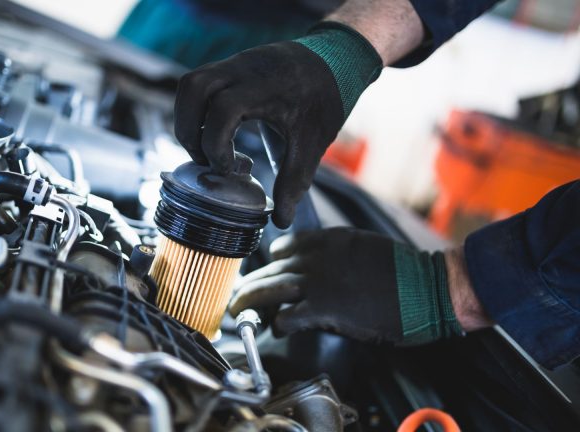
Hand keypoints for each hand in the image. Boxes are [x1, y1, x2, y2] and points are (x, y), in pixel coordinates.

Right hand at [174, 24, 382, 227]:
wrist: (337, 58)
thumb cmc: (325, 99)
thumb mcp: (312, 143)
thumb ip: (294, 182)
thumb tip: (280, 220)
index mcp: (265, 87)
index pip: (223, 109)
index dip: (216, 143)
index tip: (229, 169)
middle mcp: (243, 69)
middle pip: (193, 89)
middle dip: (189, 131)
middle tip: (205, 159)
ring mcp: (234, 63)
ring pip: (190, 84)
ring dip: (187, 118)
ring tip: (204, 147)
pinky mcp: (230, 66)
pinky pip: (198, 84)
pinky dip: (197, 109)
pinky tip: (215, 131)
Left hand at [229, 228, 487, 344]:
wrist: (428, 288)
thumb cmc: (404, 272)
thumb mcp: (366, 248)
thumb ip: (337, 254)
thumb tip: (319, 267)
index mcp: (327, 240)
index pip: (284, 247)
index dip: (270, 263)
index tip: (264, 274)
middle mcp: (316, 257)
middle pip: (270, 270)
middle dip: (250, 285)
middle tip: (238, 297)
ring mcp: (317, 282)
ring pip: (268, 289)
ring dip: (250, 301)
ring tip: (239, 312)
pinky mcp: (323, 309)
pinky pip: (287, 316)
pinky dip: (277, 323)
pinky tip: (276, 328)